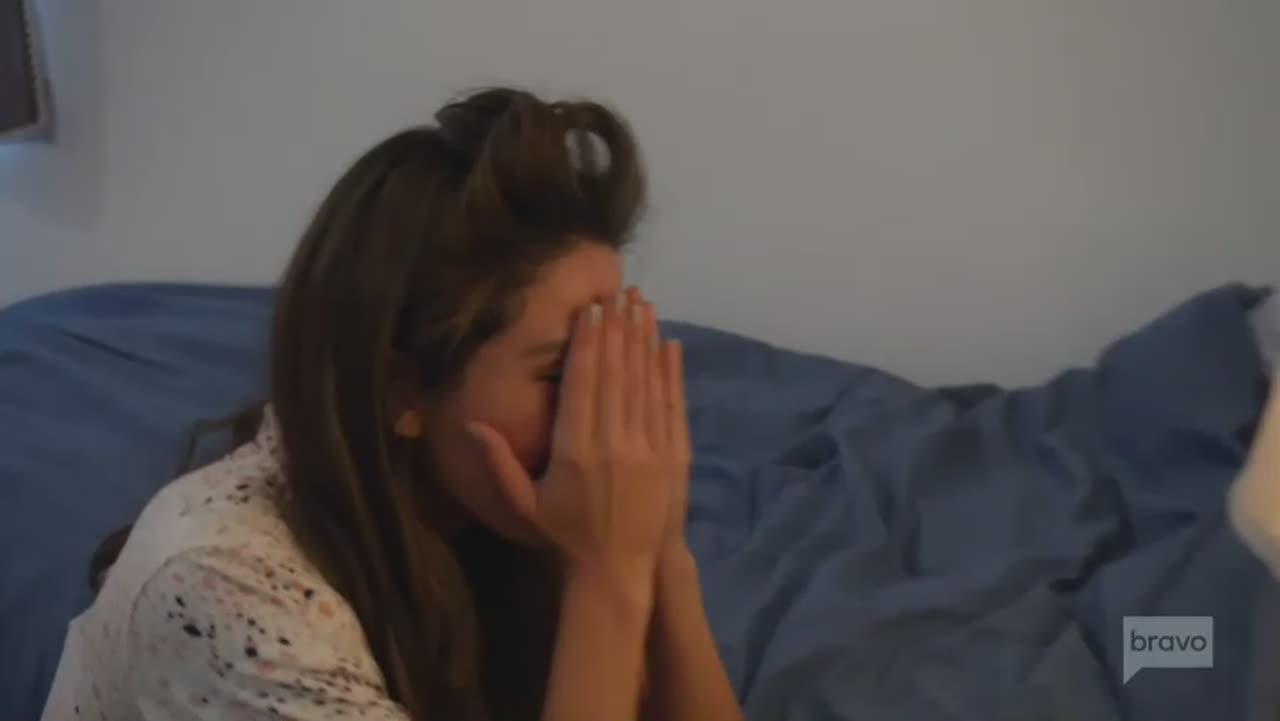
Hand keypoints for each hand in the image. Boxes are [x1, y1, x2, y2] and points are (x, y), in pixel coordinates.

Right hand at [468, 291, 685, 585]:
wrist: (620, 570)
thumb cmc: (567, 535)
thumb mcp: (524, 503)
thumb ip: (500, 462)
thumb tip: (473, 422)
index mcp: (575, 449)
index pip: (584, 382)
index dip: (589, 342)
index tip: (592, 308)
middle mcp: (614, 442)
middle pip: (617, 373)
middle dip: (619, 328)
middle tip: (620, 292)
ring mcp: (648, 448)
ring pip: (646, 383)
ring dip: (645, 340)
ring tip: (643, 304)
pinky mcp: (674, 457)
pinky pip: (672, 406)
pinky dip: (671, 374)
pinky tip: (670, 345)